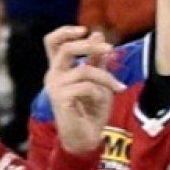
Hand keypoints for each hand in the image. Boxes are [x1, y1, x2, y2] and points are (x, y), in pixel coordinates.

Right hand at [42, 26, 122, 153]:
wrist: (86, 139)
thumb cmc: (91, 111)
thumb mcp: (99, 81)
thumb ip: (96, 60)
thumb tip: (97, 34)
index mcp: (59, 68)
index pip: (52, 42)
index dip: (66, 31)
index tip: (85, 30)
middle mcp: (53, 75)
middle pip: (66, 48)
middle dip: (89, 46)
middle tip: (110, 48)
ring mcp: (55, 87)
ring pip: (84, 70)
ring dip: (105, 78)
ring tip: (117, 87)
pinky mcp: (60, 99)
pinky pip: (86, 87)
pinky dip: (99, 92)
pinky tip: (102, 101)